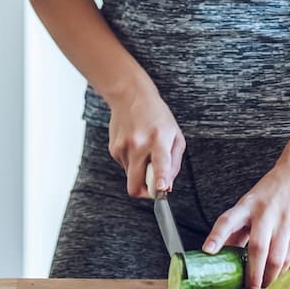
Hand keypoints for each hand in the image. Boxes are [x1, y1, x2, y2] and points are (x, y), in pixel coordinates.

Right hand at [105, 84, 185, 198]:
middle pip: (136, 184)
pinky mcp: (114, 150)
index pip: (160, 162)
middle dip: (145, 192)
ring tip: (145, 151)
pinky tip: (135, 146)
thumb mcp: (176, 137)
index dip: (160, 178)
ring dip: (140, 172)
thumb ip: (174, 164)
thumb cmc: (157, 116)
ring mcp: (123, 148)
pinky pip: (125, 167)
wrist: (130, 96)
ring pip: (131, 178)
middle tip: (154, 184)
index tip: (160, 188)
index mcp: (159, 139)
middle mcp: (139, 144)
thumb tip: (166, 188)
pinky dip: (132, 163)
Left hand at [202, 163, 289, 288]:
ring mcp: (285, 220)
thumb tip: (221, 252)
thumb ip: (237, 228)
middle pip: (257, 247)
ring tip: (264, 286)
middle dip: (253, 273)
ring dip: (269, 277)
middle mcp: (265, 212)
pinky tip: (278, 277)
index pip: (227, 220)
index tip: (207, 251)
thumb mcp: (249, 203)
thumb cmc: (271, 192)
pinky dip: (283, 270)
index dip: (216, 236)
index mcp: (247, 205)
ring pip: (276, 257)